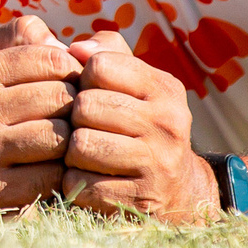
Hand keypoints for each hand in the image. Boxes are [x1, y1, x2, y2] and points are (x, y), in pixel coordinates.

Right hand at [0, 16, 81, 209]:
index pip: (51, 59)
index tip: (70, 82)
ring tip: (63, 140)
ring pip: (59, 138)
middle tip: (72, 114)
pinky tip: (51, 167)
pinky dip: (59, 173)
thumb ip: (22, 35)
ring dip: (69, 141)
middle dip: (74, 106)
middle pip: (60, 98)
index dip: (72, 71)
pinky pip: (51, 177)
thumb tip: (66, 46)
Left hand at [59, 30, 219, 221]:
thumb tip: (76, 47)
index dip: (82, 79)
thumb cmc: (139, 123)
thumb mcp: (135, 83)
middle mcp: (168, 124)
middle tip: (82, 127)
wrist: (176, 189)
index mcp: (165, 88)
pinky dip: (73, 181)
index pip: (99, 66)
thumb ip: (106, 53)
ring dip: (70, 151)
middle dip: (73, 117)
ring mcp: (158, 164)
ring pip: (81, 145)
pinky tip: (87, 178)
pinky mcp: (140, 200)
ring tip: (82, 153)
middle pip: (86, 106)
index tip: (89, 93)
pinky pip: (80, 182)